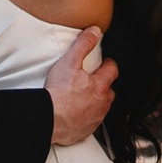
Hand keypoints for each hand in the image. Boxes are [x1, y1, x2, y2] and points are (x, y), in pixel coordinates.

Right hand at [46, 29, 116, 149]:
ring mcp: (95, 118)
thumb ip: (83, 44)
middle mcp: (102, 103)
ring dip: (97, 100)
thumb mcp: (70, 62)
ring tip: (85, 95)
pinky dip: (88, 116)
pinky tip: (77, 112)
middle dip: (104, 84)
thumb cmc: (58, 94)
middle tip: (93, 79)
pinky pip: (92, 121)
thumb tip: (94, 32)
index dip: (108, 64)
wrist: (49, 119)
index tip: (105, 63)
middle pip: (109, 90)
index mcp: (100, 86)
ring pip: (102, 107)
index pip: (112, 70)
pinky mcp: (86, 130)